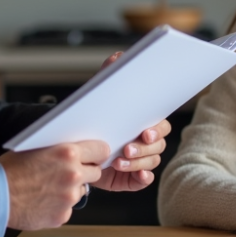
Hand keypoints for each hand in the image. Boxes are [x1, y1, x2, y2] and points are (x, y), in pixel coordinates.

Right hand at [0, 140, 108, 230]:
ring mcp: (69, 197)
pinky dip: (59, 205)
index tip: (95, 156)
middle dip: (85, 171)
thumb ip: (60, 149)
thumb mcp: (36, 147)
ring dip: (71, 189)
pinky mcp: (62, 215)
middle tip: (68, 172)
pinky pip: (68, 208)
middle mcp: (73, 175)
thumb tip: (75, 149)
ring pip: (81, 191)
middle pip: (96, 172)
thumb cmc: (10, 170)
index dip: (97, 153)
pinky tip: (43, 200)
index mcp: (67, 153)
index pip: (101, 150)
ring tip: (48, 187)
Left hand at [87, 51, 170, 191]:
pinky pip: (144, 180)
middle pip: (158, 144)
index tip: (144, 131)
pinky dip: (142, 178)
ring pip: (151, 162)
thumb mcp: (97, 96)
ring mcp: (140, 159)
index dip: (156, 129)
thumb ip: (107, 75)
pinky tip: (134, 175)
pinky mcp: (132, 178)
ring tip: (119, 160)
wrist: (75, 149)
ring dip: (137, 162)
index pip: (160, 125)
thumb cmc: (92, 120)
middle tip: (127, 147)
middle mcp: (146, 141)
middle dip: (144, 147)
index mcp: (143, 121)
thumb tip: (118, 56)